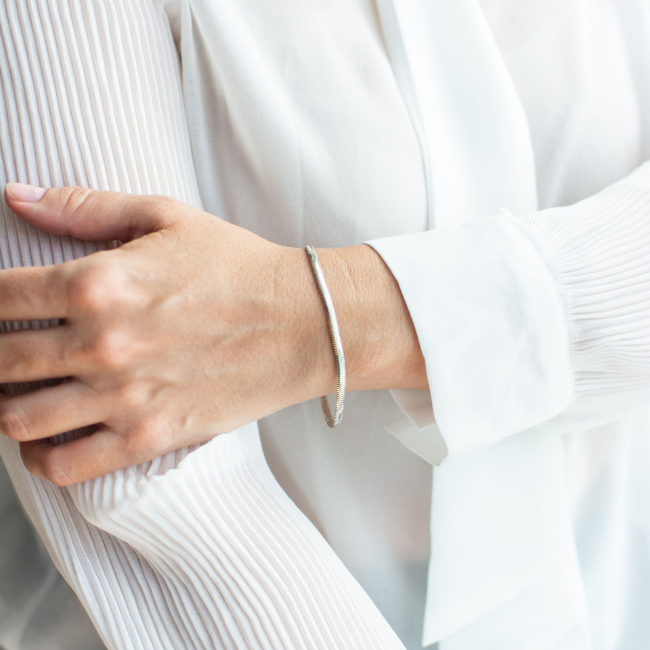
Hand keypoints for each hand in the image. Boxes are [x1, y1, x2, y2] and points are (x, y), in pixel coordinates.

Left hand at [1, 184, 425, 484]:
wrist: (304, 323)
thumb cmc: (241, 267)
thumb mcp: (168, 218)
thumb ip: (87, 208)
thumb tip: (17, 197)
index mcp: (98, 282)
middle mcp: (102, 343)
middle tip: (6, 350)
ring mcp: (125, 397)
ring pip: (17, 418)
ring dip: (5, 405)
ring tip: (20, 391)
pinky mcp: (152, 436)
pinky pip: (67, 466)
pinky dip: (40, 458)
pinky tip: (45, 439)